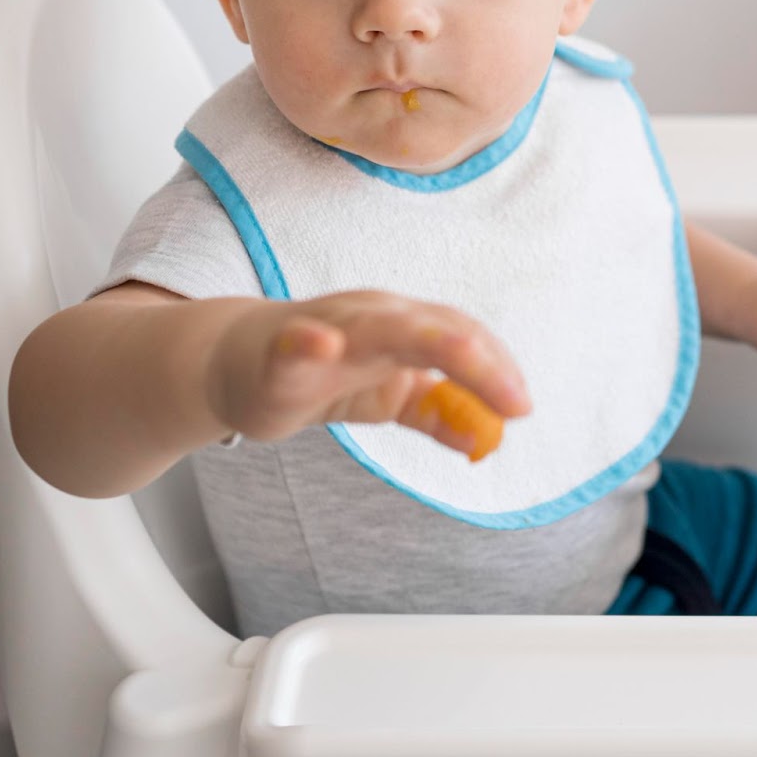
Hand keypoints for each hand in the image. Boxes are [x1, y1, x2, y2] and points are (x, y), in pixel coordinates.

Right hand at [205, 291, 530, 458]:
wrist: (235, 364)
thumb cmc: (322, 372)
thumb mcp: (389, 397)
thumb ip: (436, 413)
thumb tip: (487, 439)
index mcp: (403, 324)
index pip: (461, 334)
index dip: (496, 367)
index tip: (521, 406)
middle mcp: (372, 317)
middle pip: (433, 328)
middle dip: (478, 359)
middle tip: (514, 401)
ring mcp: (325, 328)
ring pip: (376, 325)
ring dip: (421, 335)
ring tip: (463, 351)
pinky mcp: (278, 354)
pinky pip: (294, 343)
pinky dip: (309, 341)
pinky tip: (323, 344)